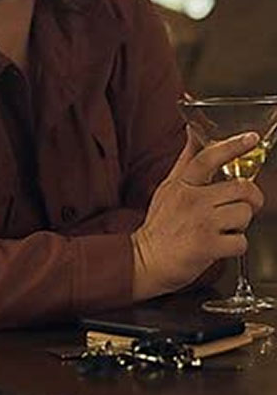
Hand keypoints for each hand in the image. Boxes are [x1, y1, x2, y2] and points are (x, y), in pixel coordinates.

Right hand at [132, 129, 264, 300]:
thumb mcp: (167, 189)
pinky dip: (235, 246)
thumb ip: (185, 161)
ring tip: (222, 229)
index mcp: (182, 185)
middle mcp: (192, 200)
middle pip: (242, 188)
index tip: (250, 138)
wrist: (144, 262)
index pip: (208, 158)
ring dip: (240, 225)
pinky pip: (241, 242)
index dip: (232, 146)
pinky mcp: (208, 246)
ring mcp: (201, 223)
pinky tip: (220, 245)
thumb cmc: (159, 227)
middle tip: (243, 205)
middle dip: (250, 199)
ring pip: (244, 214)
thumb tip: (193, 133)